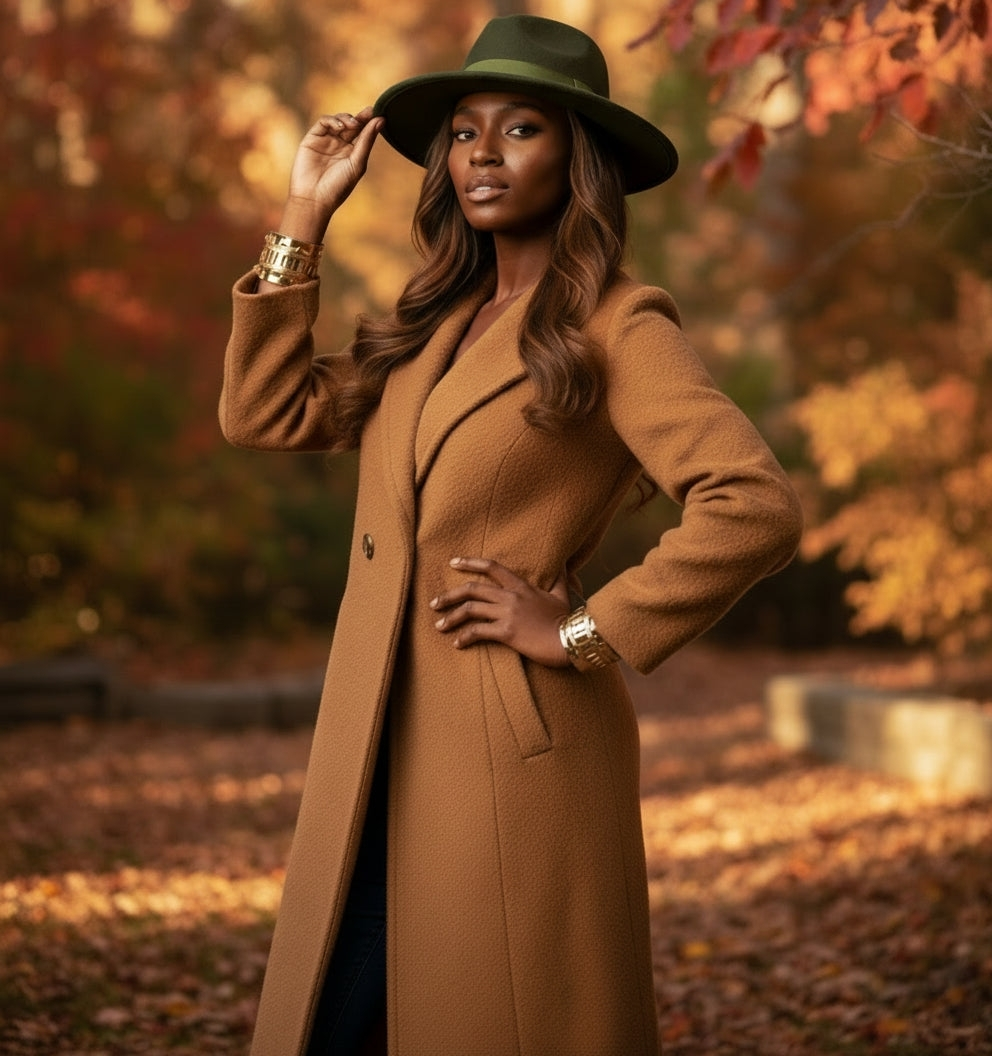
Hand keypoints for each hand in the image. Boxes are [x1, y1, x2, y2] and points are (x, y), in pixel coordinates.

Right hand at [277, 107, 383, 241]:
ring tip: (353, 125)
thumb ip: (367, 141)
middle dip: (360, 117)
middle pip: (351, 124)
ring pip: (338, 120)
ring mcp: (326, 141)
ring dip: (347, 118)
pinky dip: (332, 121)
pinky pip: (323, 122)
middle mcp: (339, 146)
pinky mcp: (312, 138)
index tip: (377, 113)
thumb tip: (381, 120)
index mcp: (352, 153)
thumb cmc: (338, 186)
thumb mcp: (357, 163)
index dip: (369, 122)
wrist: (314, 198)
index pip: (362, 133)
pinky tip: (340, 128)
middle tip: (368, 112)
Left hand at [430, 557, 571, 667]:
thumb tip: (563, 562)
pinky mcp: (507, 632)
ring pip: (470, 609)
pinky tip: (457, 643)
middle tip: (434, 603)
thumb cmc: (567, 620)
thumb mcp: (563, 594)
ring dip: (451, 617)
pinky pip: (478, 632)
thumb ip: (559, 577)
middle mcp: (511, 596)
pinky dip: (464, 637)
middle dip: (449, 595)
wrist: (572, 640)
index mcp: (521, 586)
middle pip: (472, 589)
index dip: (470, 563)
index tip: (453, 562)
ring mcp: (508, 613)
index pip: (491, 567)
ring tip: (439, 625)